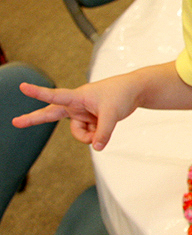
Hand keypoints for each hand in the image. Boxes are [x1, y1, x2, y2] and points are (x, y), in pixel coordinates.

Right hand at [12, 75, 140, 150]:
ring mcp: (82, 113)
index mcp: (78, 96)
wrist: (134, 91)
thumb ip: (103, 132)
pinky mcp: (89, 119)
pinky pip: (88, 134)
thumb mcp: (112, 114)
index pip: (55, 95)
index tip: (23, 87)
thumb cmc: (121, 94)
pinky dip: (96, 135)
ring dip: (89, 135)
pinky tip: (104, 126)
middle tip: (15, 121)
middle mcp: (76, 105)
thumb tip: (96, 147)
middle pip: (52, 114)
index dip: (38, 92)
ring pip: (78, 133)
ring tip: (103, 125)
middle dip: (34, 119)